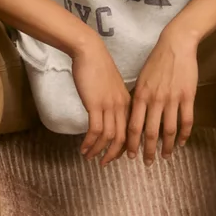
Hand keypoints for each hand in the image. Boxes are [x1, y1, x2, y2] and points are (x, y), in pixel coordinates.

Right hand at [71, 35, 131, 162]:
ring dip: (99, 151)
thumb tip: (107, 114)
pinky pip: (95, 130)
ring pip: (109, 137)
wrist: (89, 51)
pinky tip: (84, 148)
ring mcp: (109, 106)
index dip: (124, 145)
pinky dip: (90, 143)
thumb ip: (113, 100)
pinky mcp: (95, 104)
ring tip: (90, 158)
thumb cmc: (98, 66)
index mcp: (127, 102)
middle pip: (122, 137)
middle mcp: (121, 106)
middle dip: (113, 154)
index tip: (117, 155)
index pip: (131, 130)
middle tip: (104, 164)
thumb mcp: (111, 86)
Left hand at [102, 27, 198, 167]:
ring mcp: (172, 99)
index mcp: (141, 95)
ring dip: (167, 146)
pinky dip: (184, 135)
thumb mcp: (142, 79)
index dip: (132, 143)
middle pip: (150, 132)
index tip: (130, 154)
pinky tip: (182, 143)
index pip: (134, 126)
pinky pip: (186, 121)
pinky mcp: (188, 96)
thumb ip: (138, 97)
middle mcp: (155, 100)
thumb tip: (133, 115)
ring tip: (166, 156)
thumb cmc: (156, 61)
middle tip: (147, 163)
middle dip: (148, 150)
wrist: (176, 44)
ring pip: (169, 130)